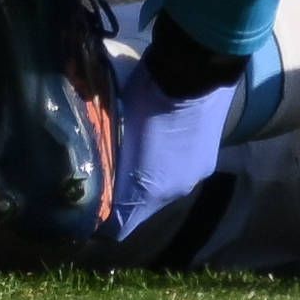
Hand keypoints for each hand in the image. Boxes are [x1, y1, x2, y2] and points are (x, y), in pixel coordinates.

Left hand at [104, 43, 237, 240]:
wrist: (194, 72)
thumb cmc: (145, 99)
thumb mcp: (115, 129)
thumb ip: (107, 159)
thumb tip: (92, 170)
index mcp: (149, 192)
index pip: (119, 227)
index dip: (103, 218)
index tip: (89, 202)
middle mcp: (176, 191)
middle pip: (144, 205)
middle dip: (129, 192)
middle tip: (113, 167)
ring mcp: (197, 173)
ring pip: (167, 184)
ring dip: (154, 173)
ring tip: (142, 147)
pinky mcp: (211, 155)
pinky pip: (183, 166)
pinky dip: (173, 158)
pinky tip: (166, 135)